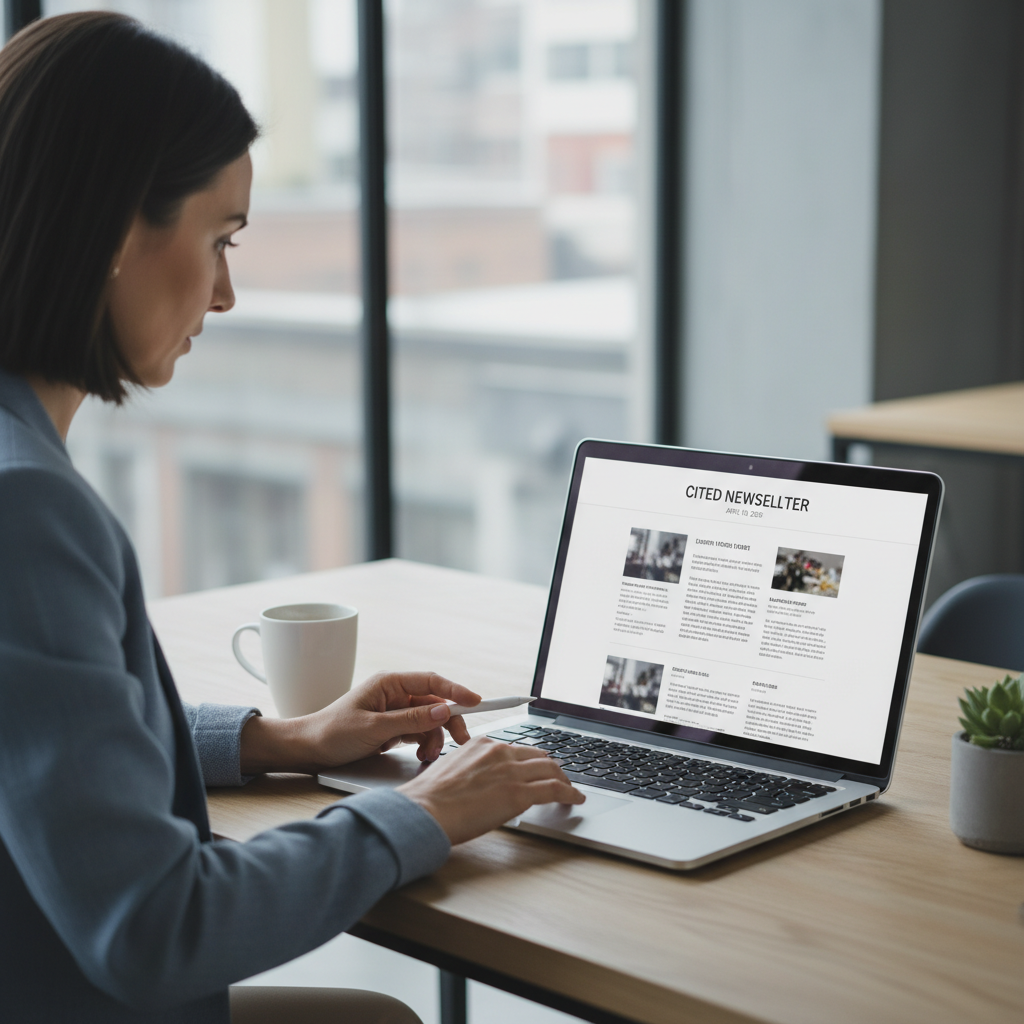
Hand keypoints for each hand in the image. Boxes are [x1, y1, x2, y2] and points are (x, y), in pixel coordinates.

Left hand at [239, 671, 480, 774]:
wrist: (307, 750)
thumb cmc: (333, 733)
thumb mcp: (375, 728)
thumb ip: (411, 720)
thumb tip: (443, 710)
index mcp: (390, 683)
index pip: (432, 681)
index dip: (456, 691)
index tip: (476, 702)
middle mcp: (395, 694)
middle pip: (434, 702)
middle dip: (449, 721)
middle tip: (461, 741)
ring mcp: (394, 711)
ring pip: (429, 720)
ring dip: (434, 738)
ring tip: (428, 757)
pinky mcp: (392, 727)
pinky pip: (418, 732)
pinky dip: (424, 744)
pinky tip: (421, 756)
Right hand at [398, 736, 584, 844]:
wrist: (426, 810)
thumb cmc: (431, 798)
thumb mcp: (452, 770)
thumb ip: (473, 769)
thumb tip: (484, 783)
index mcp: (482, 744)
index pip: (517, 749)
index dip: (531, 760)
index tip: (537, 766)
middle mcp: (500, 752)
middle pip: (538, 756)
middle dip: (551, 768)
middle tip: (558, 778)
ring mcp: (512, 772)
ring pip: (551, 770)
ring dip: (564, 780)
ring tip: (569, 790)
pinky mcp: (520, 793)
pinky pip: (554, 790)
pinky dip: (570, 793)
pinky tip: (575, 799)